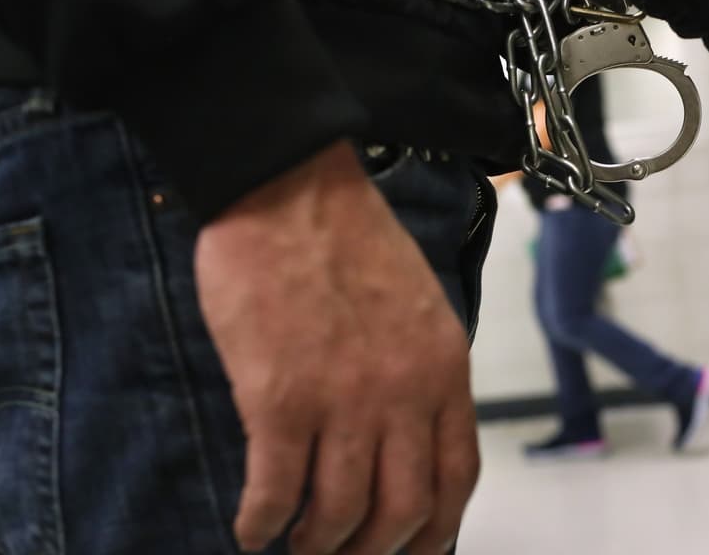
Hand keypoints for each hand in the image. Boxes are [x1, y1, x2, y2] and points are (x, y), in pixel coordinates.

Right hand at [195, 142, 478, 554]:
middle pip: (403, 508)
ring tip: (299, 547)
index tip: (416, 548)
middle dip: (376, 549)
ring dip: (318, 544)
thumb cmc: (350, 239)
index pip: (456, 474)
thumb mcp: (421, 306)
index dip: (437, 526)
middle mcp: (404, 394)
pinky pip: (275, 490)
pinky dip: (262, 523)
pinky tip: (251, 531)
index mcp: (445, 368)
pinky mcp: (278, 399)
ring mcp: (343, 400)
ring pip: (340, 512)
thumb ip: (422, 371)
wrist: (291, 190)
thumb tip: (405, 434)